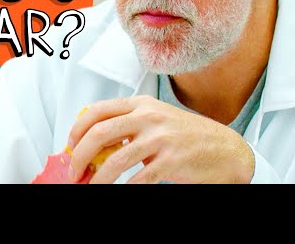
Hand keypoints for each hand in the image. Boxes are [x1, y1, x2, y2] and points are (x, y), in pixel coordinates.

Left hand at [67, 96, 254, 183]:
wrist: (225, 149)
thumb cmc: (186, 135)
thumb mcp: (155, 120)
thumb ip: (127, 125)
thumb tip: (92, 144)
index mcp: (141, 103)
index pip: (97, 110)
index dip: (77, 129)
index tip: (69, 145)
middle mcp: (148, 116)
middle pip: (100, 132)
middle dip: (78, 155)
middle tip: (73, 172)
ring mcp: (160, 138)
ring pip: (115, 160)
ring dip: (96, 178)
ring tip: (90, 187)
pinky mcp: (171, 161)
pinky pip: (137, 179)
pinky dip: (122, 188)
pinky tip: (117, 191)